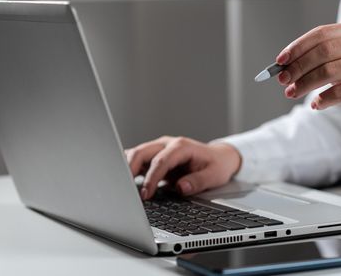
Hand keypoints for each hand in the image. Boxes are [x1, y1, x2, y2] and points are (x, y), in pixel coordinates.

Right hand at [126, 136, 241, 199]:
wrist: (219, 157)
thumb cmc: (216, 165)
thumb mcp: (214, 176)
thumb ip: (198, 181)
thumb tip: (182, 187)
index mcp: (182, 147)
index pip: (161, 161)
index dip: (151, 178)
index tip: (146, 194)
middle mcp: (167, 144)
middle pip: (142, 152)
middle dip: (130, 170)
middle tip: (126, 191)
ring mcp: (159, 148)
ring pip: (136, 153)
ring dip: (126, 168)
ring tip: (121, 187)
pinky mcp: (154, 156)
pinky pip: (137, 159)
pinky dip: (128, 168)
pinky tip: (122, 181)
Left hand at [276, 22, 340, 135]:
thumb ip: (320, 59)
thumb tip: (285, 66)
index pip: (322, 33)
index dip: (298, 47)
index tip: (280, 60)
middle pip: (324, 51)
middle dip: (298, 66)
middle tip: (282, 80)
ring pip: (329, 71)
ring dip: (305, 84)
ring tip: (292, 93)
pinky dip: (324, 99)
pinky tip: (316, 104)